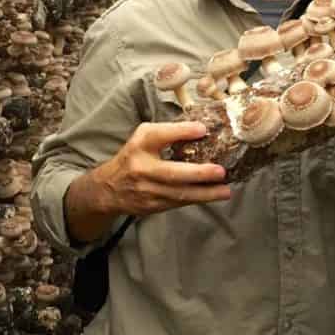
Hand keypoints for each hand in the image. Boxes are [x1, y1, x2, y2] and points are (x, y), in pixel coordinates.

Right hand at [93, 121, 230, 215]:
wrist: (109, 188)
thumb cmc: (134, 157)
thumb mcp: (143, 138)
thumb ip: (168, 133)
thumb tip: (202, 129)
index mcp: (139, 145)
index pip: (159, 135)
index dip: (181, 132)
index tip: (203, 129)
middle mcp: (141, 168)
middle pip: (171, 173)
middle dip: (198, 173)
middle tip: (220, 171)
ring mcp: (146, 190)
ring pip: (179, 193)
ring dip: (205, 193)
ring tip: (225, 190)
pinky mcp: (151, 206)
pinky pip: (178, 202)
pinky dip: (197, 199)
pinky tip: (213, 195)